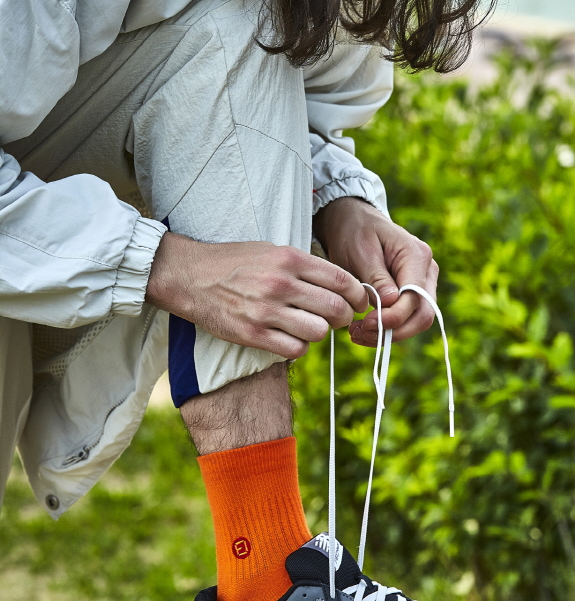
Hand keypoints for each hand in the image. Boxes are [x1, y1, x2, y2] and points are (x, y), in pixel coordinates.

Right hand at [145, 233, 367, 358]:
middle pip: (336, 309)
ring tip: (310, 327)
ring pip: (318, 332)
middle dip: (344, 317)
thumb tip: (342, 285)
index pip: (342, 280)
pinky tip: (291, 339)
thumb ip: (305, 266)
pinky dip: (299, 347)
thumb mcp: (273, 251)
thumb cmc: (235, 262)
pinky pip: (294, 349)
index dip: (358, 295)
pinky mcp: (252, 334)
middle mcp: (281, 284)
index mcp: (290, 259)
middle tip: (338, 319)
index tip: (359, 302)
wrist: (190, 275)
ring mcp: (266, 310)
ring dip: (320, 333)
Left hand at [313, 198, 438, 346]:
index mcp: (416, 255)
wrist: (354, 221)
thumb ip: (376, 277)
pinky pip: (407, 316)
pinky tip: (364, 329)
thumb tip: (390, 303)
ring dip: (390, 333)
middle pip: (423, 314)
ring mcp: (423, 281)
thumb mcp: (360, 252)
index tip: (365, 324)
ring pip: (417, 320)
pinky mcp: (412, 291)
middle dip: (393, 331)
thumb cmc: (355, 231)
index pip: (414, 297)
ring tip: (358, 333)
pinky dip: (388, 328)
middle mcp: (427, 269)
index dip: (393, 317)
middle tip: (361, 334)